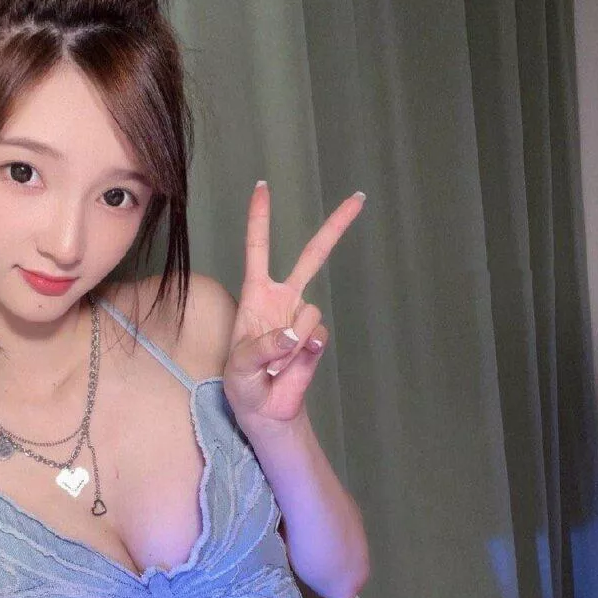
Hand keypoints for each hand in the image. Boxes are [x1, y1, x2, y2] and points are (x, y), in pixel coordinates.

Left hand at [223, 181, 364, 429]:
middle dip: (336, 227)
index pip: (258, 249)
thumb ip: (261, 348)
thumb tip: (294, 335)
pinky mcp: (316, 339)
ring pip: (308, 314)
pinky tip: (289, 368)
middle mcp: (283, 299)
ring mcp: (302, 318)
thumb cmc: (242, 384)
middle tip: (359, 198)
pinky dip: (302, 356)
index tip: (263, 187)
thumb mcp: (239, 367)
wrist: (265, 410)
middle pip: (312, 255)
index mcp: (255, 295)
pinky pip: (316, 338)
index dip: (260, 219)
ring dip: (289, 344)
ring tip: (273, 364)